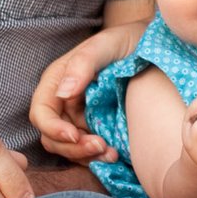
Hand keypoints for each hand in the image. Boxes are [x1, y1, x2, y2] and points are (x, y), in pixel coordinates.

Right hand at [30, 18, 145, 163]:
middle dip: (73, 147)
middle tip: (101, 146)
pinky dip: (98, 157)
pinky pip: (88, 150)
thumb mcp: (107, 45)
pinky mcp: (97, 128)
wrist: (154, 47)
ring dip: (86, 156)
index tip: (75, 134)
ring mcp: (80, 118)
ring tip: (111, 154)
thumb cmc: (128, 40)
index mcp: (57, 81)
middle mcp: (64, 102)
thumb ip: (83, 64)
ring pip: (69, 148)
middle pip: (52, 137)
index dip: (53, 129)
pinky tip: (115, 155)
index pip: (41, 113)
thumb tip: (63, 92)